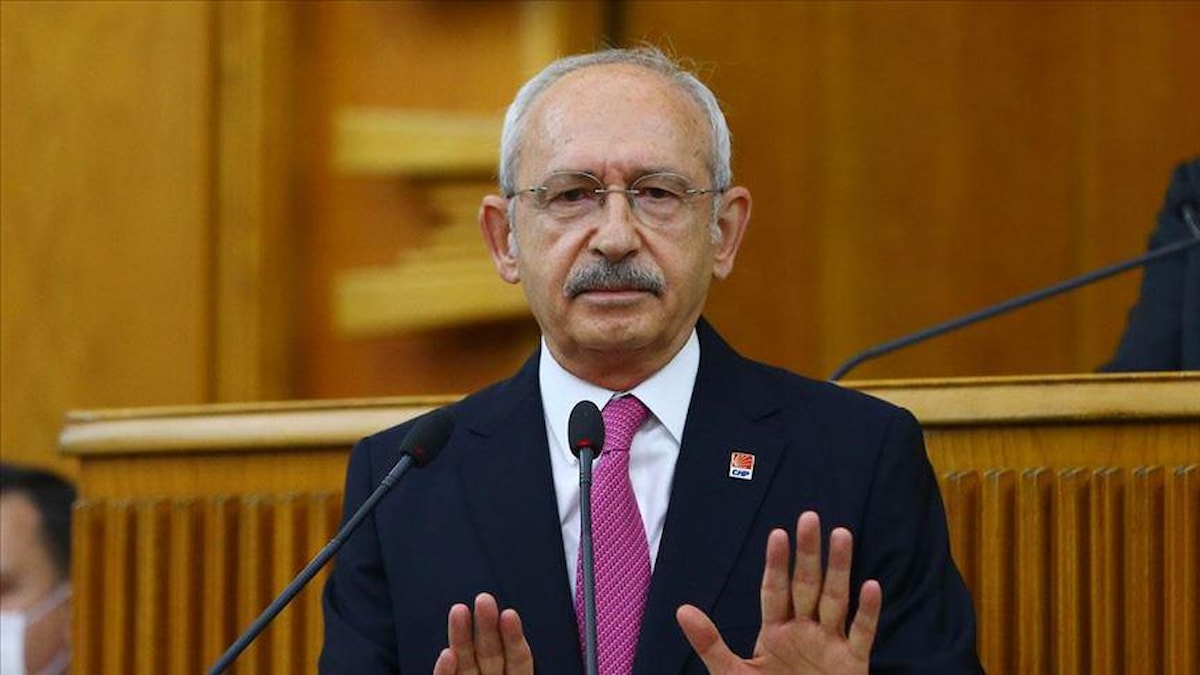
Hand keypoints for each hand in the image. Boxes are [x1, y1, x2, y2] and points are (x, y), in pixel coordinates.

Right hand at [433, 593, 533, 674]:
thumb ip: (528, 673)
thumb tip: (535, 647)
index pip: (518, 660)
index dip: (513, 638)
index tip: (508, 614)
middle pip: (490, 655)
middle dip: (486, 627)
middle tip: (484, 599)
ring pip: (466, 663)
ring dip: (461, 637)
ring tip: (459, 610)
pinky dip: (444, 672)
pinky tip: (447, 654)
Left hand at [676, 511, 881, 673]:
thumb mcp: (734, 674)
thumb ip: (711, 644)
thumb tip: (682, 610)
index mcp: (775, 631)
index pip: (775, 590)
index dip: (776, 563)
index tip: (777, 534)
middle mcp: (804, 631)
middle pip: (806, 585)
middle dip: (807, 553)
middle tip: (809, 517)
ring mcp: (830, 645)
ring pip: (836, 600)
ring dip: (839, 569)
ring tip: (841, 534)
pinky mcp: (853, 664)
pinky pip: (862, 634)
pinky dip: (867, 612)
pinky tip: (871, 586)